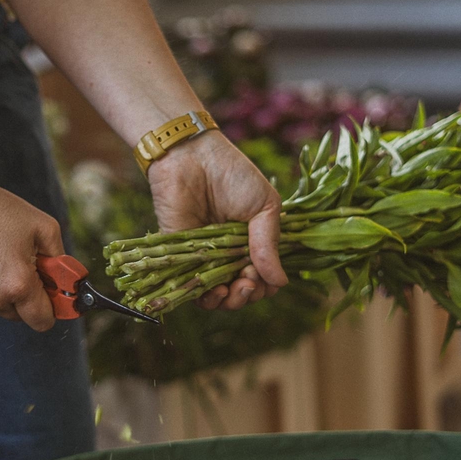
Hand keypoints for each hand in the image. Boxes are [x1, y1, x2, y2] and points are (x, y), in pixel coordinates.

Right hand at [0, 177, 62, 331]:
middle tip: (20, 265)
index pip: (43, 321)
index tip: (50, 294)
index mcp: (18, 285)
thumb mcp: (43, 226)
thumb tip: (68, 282)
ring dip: (1, 293)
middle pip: (20, 316)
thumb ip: (61, 260)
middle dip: (26, 297)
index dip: (51, 308)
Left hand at [147, 132, 288, 310]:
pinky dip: (205, 298)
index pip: (263, 276)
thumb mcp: (264, 207)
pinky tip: (215, 292)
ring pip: (218, 296)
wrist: (191, 157)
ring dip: (230, 302)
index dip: (266, 284)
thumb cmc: (232, 174)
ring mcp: (205, 256)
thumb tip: (280, 281)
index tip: (265, 277)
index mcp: (252, 241)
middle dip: (249, 294)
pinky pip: (192, 288)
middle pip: (242, 291)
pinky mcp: (180, 256)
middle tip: (249, 281)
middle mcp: (229, 253)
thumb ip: (269, 245)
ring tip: (234, 290)